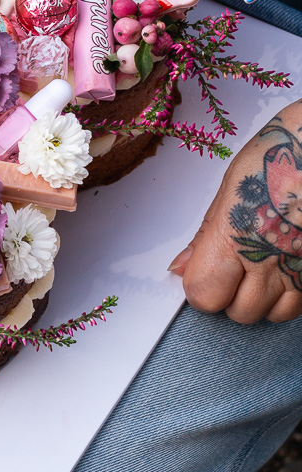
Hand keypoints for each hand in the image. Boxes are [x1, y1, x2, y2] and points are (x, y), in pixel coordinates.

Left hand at [169, 101, 301, 323]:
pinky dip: (288, 296)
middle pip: (238, 312)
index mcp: (234, 235)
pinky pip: (299, 306)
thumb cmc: (277, 156)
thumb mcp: (229, 189)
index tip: (200, 274)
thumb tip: (181, 266)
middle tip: (232, 268)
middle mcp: (270, 259)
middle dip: (229, 297)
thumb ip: (206, 235)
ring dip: (262, 299)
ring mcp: (301, 270)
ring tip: (261, 267)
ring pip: (272, 315)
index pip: (203, 294)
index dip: (199, 289)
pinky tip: (284, 269)